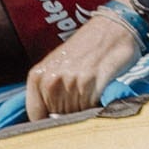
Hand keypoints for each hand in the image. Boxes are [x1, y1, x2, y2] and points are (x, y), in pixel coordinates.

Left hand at [24, 11, 144, 121]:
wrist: (112, 27)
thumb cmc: (86, 46)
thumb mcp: (58, 64)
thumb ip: (49, 89)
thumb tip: (50, 117)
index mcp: (38, 76)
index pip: (36, 115)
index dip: (47, 121)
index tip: (57, 120)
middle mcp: (51, 80)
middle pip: (57, 116)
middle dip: (69, 113)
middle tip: (81, 98)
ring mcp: (70, 82)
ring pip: (74, 114)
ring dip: (84, 109)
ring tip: (90, 91)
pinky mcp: (90, 84)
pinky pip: (89, 109)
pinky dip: (95, 105)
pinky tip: (99, 91)